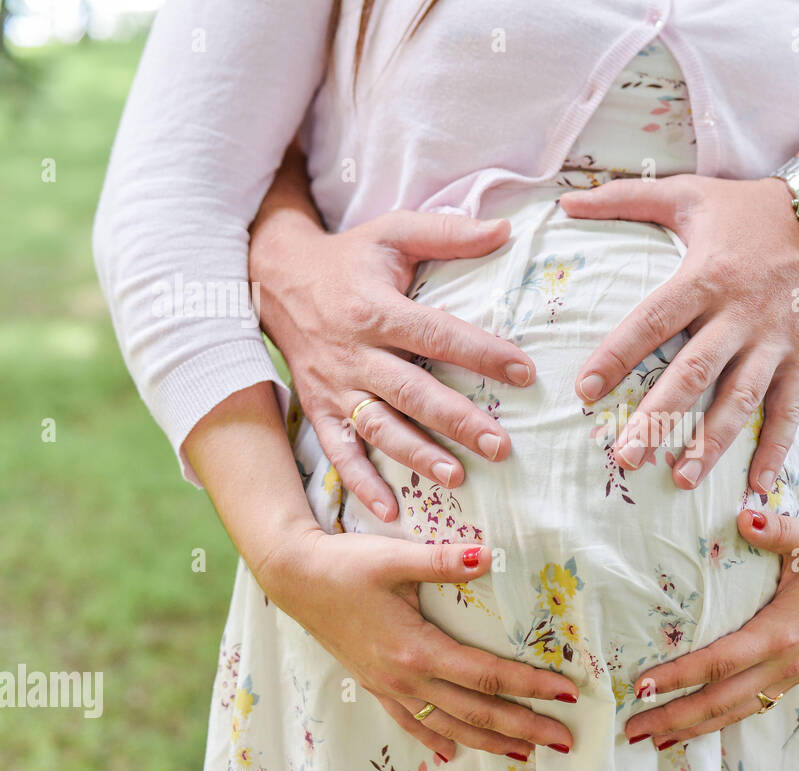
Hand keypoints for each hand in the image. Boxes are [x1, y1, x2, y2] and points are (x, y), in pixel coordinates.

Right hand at [250, 207, 535, 521]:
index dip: (481, 353)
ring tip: (457, 478)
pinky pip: (339, 452)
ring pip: (379, 427)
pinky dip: (361, 483)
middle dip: (457, 421)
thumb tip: (504, 231)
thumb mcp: (393, 231)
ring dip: (417, 455)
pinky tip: (391, 511)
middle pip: (411, 392)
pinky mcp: (319, 408)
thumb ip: (448, 232)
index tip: (524, 372)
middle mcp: (354, 353)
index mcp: (375, 309)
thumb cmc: (349, 256)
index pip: (436, 334)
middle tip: (501, 446)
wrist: (273, 275)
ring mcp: (335, 386)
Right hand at [251, 527, 578, 762]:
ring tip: (527, 753)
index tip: (566, 691)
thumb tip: (488, 555)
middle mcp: (405, 678)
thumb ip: (444, 560)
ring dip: (490, 742)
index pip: (487, 675)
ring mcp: (388, 687)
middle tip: (565, 739)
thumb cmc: (344, 565)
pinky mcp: (374, 685)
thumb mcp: (396, 558)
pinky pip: (410, 724)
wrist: (293, 577)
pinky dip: (436, 740)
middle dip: (524, 727)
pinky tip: (452, 753)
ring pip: (448, 726)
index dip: (530, 685)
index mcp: (417, 650)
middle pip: (476, 712)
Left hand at [559, 174, 798, 492]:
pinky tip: (758, 486)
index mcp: (705, 276)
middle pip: (694, 372)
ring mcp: (775, 340)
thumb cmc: (748, 208)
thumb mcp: (687, 193)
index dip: (617, 356)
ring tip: (682, 480)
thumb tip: (563, 200)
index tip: (585, 392)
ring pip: (741, 399)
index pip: (652, 321)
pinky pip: (791, 408)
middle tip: (626, 458)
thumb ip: (624, 197)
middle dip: (660, 418)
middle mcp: (740, 313)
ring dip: (712, 442)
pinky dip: (777, 448)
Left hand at [622, 509, 798, 747]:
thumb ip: (776, 529)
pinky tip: (699, 725)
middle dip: (675, 717)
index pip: (719, 662)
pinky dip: (722, 720)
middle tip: (632, 730)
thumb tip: (744, 517)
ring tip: (655, 739)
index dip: (679, 677)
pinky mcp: (798, 672)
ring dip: (695, 727)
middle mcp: (787, 662)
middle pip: (722, 700)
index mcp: (783, 632)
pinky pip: (754, 705)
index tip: (642, 685)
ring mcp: (794, 672)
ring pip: (738, 711)